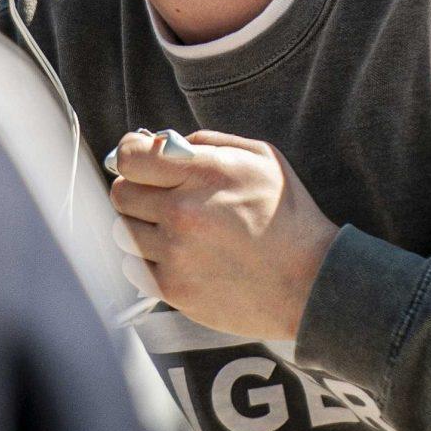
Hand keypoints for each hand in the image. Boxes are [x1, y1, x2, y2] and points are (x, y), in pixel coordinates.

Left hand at [108, 128, 339, 340]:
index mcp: (204, 173)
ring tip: (174, 230)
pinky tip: (179, 256)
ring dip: (142, 226)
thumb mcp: (260, 157)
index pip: (129, 157)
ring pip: (123, 231)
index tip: (140, 161)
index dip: (131, 155)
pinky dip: (149, 260)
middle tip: (161, 196)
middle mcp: (182, 212)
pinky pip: (133, 267)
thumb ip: (205, 142)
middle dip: (137, 190)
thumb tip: (158, 141)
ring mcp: (175, 254)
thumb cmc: (287, 216)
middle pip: (120, 193)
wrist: (310, 283)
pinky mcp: (173, 289)